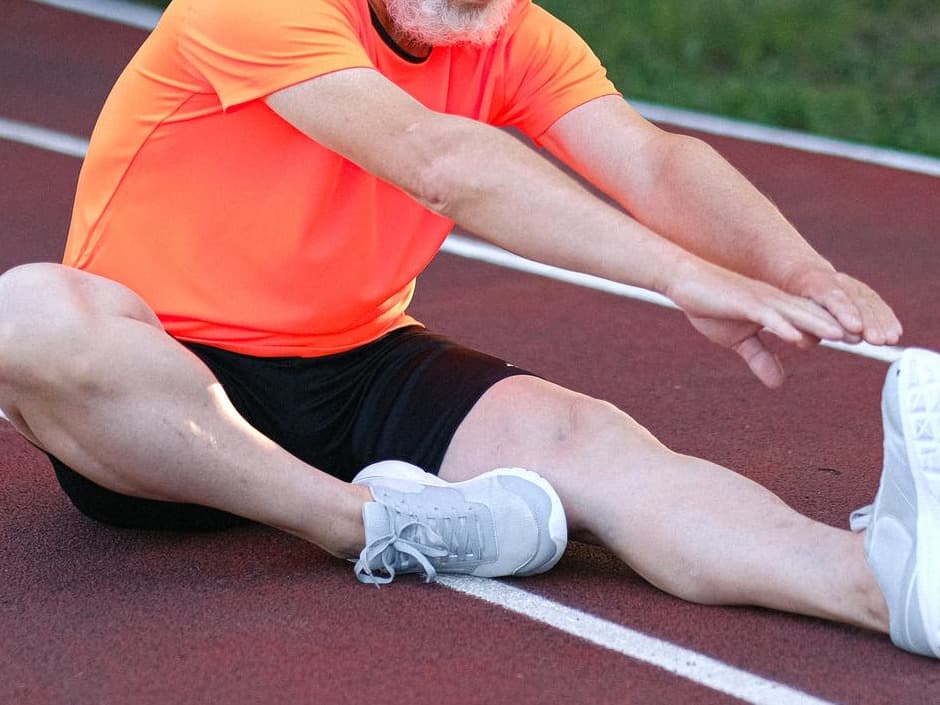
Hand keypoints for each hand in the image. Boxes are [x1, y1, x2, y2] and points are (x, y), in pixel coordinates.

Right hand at [667, 259, 846, 386]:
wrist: (682, 282)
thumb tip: (779, 382)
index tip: (861, 344)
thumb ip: (759, 358)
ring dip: (821, 325)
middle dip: (841, 326)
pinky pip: (767, 315)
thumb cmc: (709, 306)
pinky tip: (796, 337)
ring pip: (796, 312)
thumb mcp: (737, 341)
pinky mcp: (742, 300)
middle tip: (869, 339)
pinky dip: (782, 325)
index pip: (812, 321)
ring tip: (846, 336)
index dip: (836, 331)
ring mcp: (759, 299)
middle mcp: (774, 301)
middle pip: (814, 315)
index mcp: (776, 309)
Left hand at [782, 267, 902, 345]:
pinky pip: (876, 303)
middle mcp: (835, 280)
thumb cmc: (791, 299)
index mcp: (813, 282)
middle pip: (854, 300)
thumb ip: (798, 328)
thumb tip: (805, 342)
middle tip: (875, 340)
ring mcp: (850, 284)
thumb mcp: (788, 311)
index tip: (855, 328)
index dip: (844, 312)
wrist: (801, 275)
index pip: (831, 296)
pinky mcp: (861, 291)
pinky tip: (895, 333)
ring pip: (868, 301)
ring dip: (881, 321)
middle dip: (867, 320)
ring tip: (889, 339)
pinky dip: (886, 318)